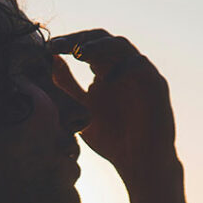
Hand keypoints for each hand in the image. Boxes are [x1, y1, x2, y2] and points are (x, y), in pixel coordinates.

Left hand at [48, 30, 176, 183]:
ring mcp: (140, 73)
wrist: (140, 164)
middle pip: (101, 39)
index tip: (47, 49)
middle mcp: (122, 67)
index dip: (67, 43)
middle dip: (78, 40)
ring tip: (78, 53)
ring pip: (120, 45)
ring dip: (98, 46)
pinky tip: (104, 79)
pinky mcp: (155, 83)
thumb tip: (51, 61)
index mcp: (105, 71)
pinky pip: (139, 65)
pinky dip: (122, 68)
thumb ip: (67, 86)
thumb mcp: (80, 110)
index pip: (86, 46)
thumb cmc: (112, 139)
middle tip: (58, 45)